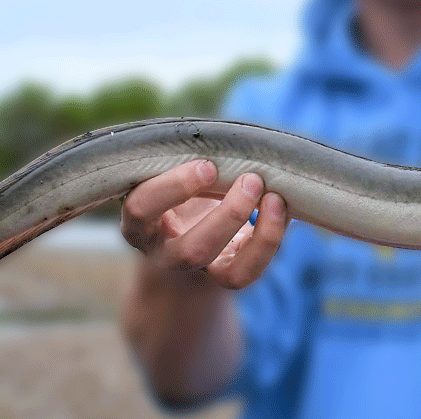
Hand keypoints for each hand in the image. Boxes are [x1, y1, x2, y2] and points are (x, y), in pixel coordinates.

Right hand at [120, 159, 289, 288]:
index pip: (143, 208)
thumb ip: (186, 159)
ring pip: (228, 274)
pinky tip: (281, 210)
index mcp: (139, 220)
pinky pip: (250, 272)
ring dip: (261, 236)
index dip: (174, 187)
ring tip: (275, 197)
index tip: (207, 166)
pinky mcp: (224, 276)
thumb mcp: (170, 169)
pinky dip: (270, 241)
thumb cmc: (176, 182)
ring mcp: (197, 270)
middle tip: (252, 179)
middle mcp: (163, 252)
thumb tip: (231, 144)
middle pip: (193, 251)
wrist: (180, 224)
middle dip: (229, 216)